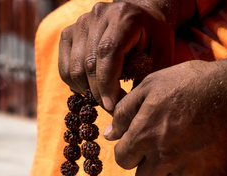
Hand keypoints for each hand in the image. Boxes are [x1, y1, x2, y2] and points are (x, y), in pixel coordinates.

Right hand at [58, 0, 193, 110]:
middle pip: (88, 64)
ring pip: (74, 69)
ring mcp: (80, 23)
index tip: (112, 107)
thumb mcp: (161, 56)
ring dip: (87, 91)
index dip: (107, 85)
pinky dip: (75, 84)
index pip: (106, 53)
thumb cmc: (155, 38)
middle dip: (99, 93)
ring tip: (104, 97)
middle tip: (112, 107)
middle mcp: (98, 16)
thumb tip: (125, 109)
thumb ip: (146, 79)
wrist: (143, 16)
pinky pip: (64, 67)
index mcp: (123, 18)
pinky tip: (91, 88)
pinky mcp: (69, 33)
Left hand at [104, 53, 226, 175]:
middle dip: (149, 166)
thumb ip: (125, 112)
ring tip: (185, 153)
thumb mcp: (151, 86)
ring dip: (173, 175)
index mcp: (144, 136)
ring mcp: (188, 170)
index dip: (129, 151)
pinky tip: (203, 159)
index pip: (122, 160)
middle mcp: (163, 157)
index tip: (141, 143)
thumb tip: (108, 135)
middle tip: (164, 149)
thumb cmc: (189, 83)